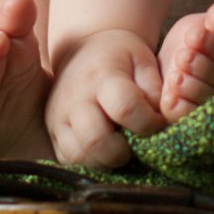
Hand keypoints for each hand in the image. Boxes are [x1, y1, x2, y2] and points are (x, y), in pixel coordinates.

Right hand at [44, 29, 165, 166]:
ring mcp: (58, 116)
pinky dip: (89, 162)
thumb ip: (157, 92)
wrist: (83, 50)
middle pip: (95, 140)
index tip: (157, 124)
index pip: (126, 109)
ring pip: (78, 156)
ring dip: (104, 161)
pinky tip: (103, 150)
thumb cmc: (121, 58)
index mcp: (102, 76)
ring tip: (118, 148)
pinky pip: (68, 159)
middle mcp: (75, 98)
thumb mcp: (144, 61)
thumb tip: (162, 125)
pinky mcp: (52, 131)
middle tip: (134, 144)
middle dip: (123, 153)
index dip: (149, 124)